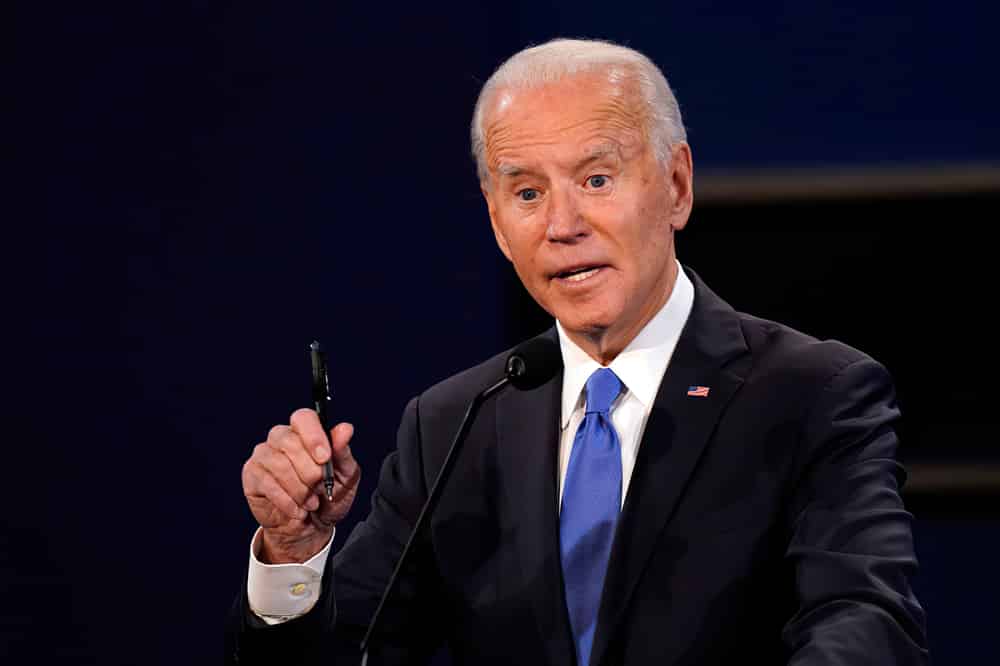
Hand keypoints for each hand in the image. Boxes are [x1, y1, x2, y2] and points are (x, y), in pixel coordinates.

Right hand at [242, 408, 359, 562]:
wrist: (311, 528)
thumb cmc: (329, 497)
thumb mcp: (345, 477)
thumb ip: (343, 452)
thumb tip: (345, 428)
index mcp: (307, 433)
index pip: (304, 418)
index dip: (313, 436)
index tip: (325, 458)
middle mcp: (282, 438)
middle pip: (289, 441)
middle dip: (309, 470)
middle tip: (320, 488)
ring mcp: (264, 455)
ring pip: (278, 463)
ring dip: (299, 489)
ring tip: (312, 503)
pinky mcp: (252, 474)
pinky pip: (266, 482)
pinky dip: (286, 500)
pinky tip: (297, 510)